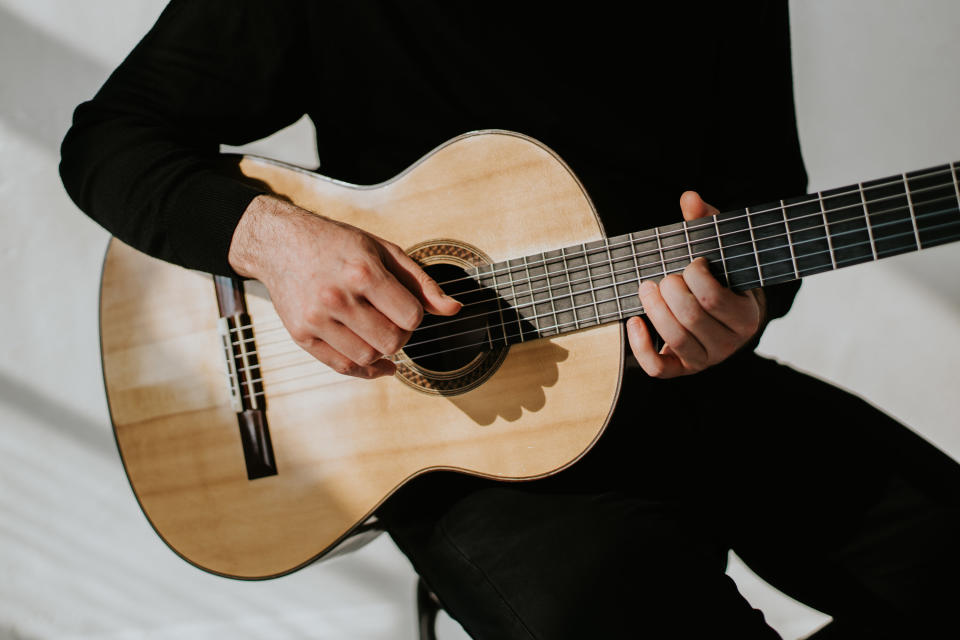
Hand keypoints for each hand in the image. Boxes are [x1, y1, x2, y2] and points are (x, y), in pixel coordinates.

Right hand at [228, 195, 460, 377]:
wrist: (280, 243)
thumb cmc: (335, 243)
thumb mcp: (382, 251)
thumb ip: (420, 283)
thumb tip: (454, 309)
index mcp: (362, 272)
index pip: (411, 316)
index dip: (415, 315)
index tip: (406, 307)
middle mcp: (337, 297)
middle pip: (392, 342)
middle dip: (401, 335)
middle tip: (392, 321)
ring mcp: (316, 319)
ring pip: (368, 358)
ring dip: (382, 351)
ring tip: (378, 332)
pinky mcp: (301, 335)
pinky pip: (341, 367)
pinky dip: (364, 370)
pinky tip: (375, 362)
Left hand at [626, 191, 765, 377]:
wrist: (724, 314)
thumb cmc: (721, 278)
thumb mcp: (719, 251)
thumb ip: (707, 224)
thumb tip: (689, 197)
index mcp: (746, 315)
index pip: (715, 299)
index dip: (696, 277)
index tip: (691, 262)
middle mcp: (729, 343)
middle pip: (693, 319)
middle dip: (671, 292)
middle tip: (661, 277)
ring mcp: (705, 359)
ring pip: (677, 340)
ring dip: (655, 311)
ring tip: (645, 288)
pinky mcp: (681, 369)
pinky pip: (659, 369)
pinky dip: (641, 346)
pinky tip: (633, 321)